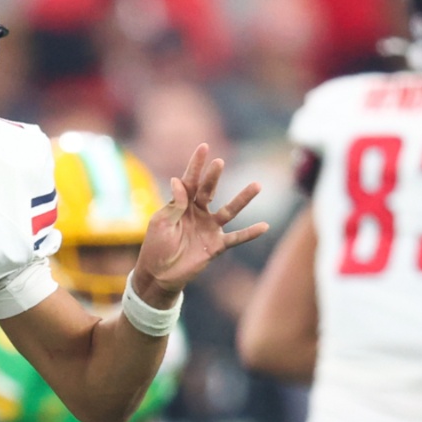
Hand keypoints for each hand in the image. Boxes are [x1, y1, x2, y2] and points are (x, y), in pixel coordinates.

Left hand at [133, 144, 268, 303]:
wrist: (159, 274)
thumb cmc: (156, 246)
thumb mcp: (161, 224)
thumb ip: (173, 205)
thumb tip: (178, 181)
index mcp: (180, 205)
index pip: (189, 181)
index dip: (196, 165)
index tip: (203, 147)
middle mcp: (198, 213)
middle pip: (208, 191)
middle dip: (213, 177)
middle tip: (219, 162)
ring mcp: (209, 228)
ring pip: (229, 211)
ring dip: (242, 199)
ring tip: (257, 185)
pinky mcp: (216, 245)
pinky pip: (235, 238)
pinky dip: (249, 233)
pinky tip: (264, 226)